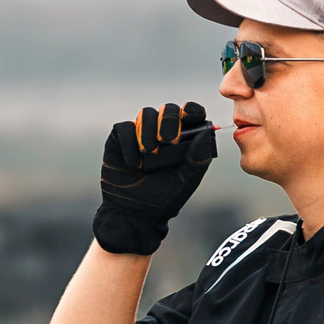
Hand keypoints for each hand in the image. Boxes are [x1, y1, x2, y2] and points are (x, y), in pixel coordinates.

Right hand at [94, 101, 216, 255]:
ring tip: (150, 153)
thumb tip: (204, 133)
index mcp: (183, 138)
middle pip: (168, 109)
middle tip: (169, 139)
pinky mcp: (119, 139)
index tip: (191, 117)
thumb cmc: (164, 198)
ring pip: (146, 114)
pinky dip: (129, 143)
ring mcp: (140, 134)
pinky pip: (124, 128)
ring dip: (149, 131)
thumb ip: (198, 158)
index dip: (192, 110)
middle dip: (169, 120)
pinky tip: (134, 164)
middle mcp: (161, 132)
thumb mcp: (186, 180)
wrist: (134, 214)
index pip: (191, 114)